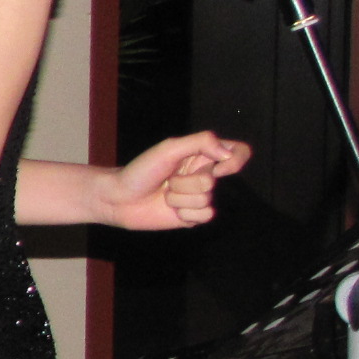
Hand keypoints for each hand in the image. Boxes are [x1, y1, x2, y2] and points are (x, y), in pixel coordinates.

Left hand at [93, 131, 250, 230]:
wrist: (120, 199)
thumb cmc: (141, 171)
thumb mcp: (169, 148)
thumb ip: (201, 142)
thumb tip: (228, 153)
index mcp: (202, 155)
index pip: (239, 152)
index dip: (235, 160)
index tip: (216, 167)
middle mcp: (205, 175)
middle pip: (213, 181)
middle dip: (185, 182)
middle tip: (168, 180)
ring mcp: (200, 196)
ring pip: (206, 200)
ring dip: (179, 198)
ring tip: (165, 194)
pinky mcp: (194, 216)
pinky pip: (204, 216)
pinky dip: (184, 213)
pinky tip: (169, 209)